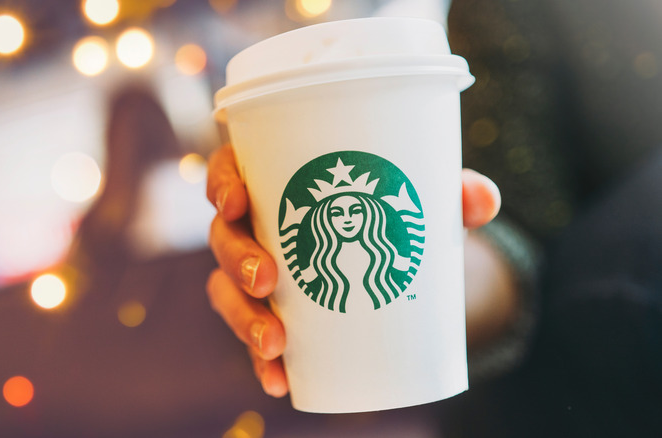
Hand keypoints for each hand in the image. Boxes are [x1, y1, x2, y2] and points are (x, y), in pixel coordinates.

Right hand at [206, 144, 501, 397]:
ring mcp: (256, 275)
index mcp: (275, 183)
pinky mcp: (270, 316)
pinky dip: (263, 362)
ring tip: (275, 342)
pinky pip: (254, 338)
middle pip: (223, 237)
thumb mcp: (419, 200)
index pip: (228, 172)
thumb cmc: (392, 214)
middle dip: (236, 260)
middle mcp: (255, 228)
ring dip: (243, 319)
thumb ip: (452, 193)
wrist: (398, 262)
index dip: (221, 183)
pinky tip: (279, 381)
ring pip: (228, 292)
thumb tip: (482, 199)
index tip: (238, 201)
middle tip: (267, 280)